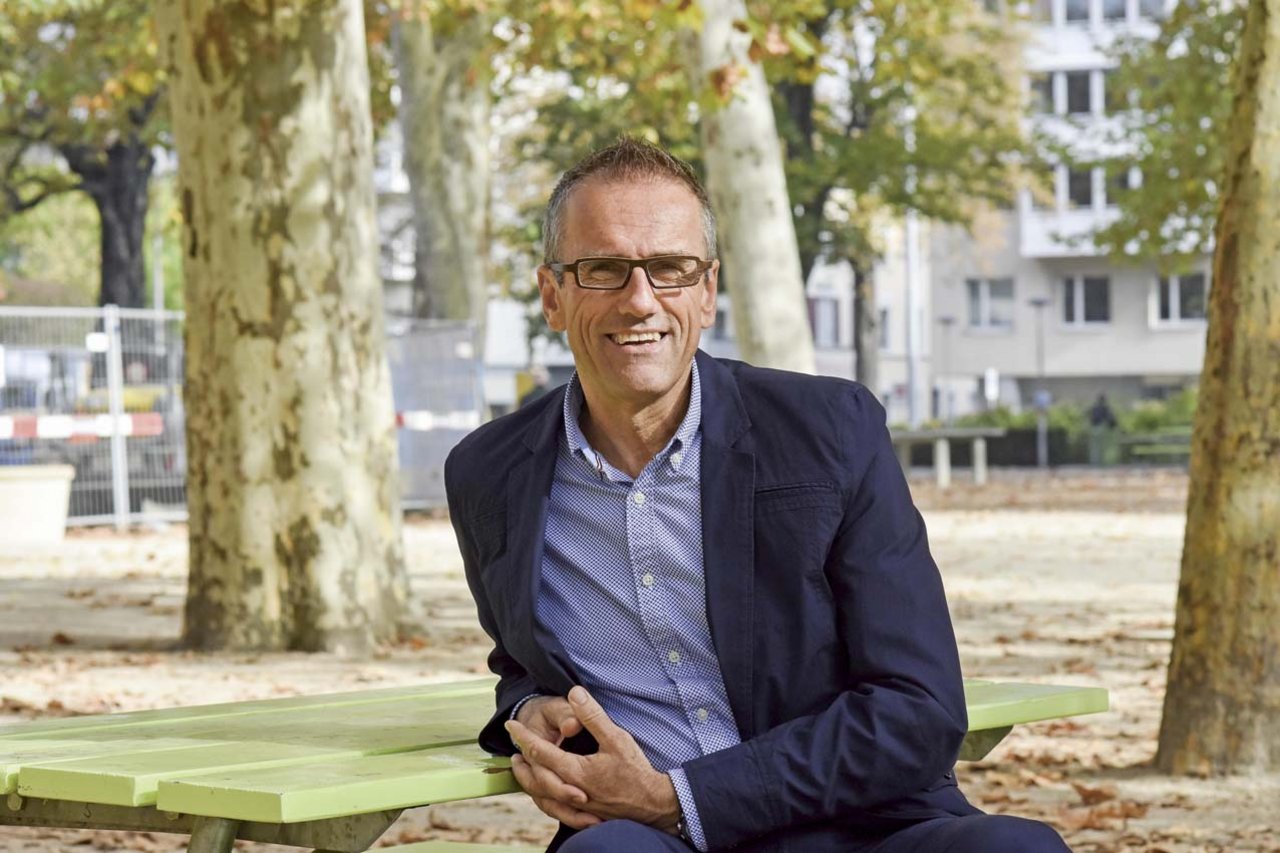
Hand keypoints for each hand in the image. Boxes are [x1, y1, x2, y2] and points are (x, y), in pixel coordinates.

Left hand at [506, 686, 680, 831]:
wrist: (652, 804)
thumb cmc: (635, 771)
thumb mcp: (616, 737)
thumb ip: (593, 716)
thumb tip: (575, 693)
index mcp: (575, 771)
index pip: (540, 751)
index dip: (523, 736)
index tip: (511, 725)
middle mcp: (570, 791)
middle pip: (535, 778)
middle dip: (522, 761)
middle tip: (514, 747)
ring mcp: (576, 806)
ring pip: (542, 796)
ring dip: (528, 780)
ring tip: (522, 768)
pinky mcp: (583, 814)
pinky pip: (554, 808)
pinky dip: (542, 797)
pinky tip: (545, 789)